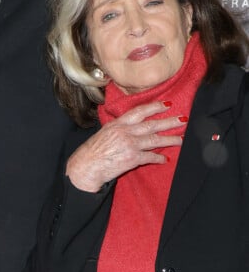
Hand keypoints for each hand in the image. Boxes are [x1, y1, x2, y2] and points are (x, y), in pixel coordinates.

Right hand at [66, 101, 185, 192]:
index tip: (166, 105)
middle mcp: (125, 132)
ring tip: (181, 140)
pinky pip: (150, 157)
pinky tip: (165, 159)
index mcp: (118, 124)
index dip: (154, 107)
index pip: (140, 111)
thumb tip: (133, 126)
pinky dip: (158, 158)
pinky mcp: (132, 159)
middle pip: (152, 125)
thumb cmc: (93, 151)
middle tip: (183, 119)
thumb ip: (120, 128)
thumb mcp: (105, 132)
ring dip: (170, 140)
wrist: (87, 166)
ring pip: (155, 140)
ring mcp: (130, 145)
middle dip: (169, 122)